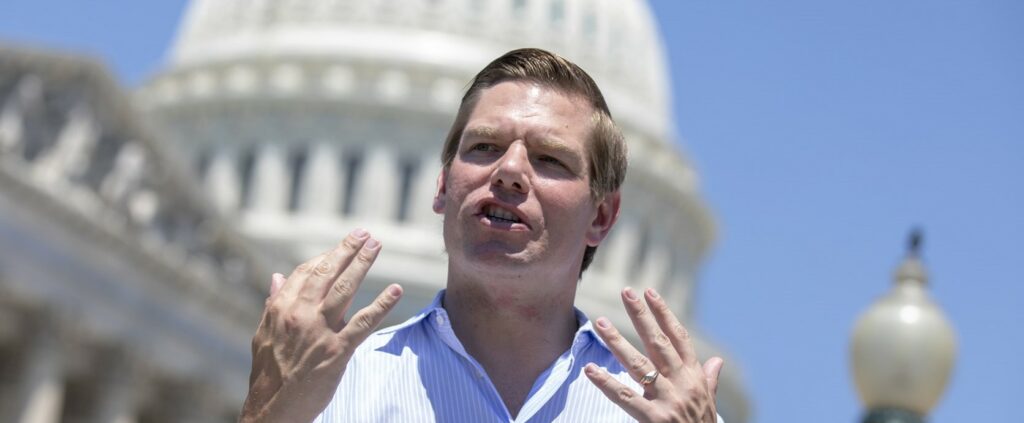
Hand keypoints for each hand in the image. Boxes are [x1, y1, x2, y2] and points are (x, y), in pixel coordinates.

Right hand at [239, 229, 402, 422]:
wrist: (274, 408)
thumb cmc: (269, 372)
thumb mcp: (264, 334)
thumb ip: (273, 304)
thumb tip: (277, 277)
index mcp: (281, 308)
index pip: (307, 272)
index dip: (327, 255)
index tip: (342, 245)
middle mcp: (300, 314)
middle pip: (328, 273)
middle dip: (348, 250)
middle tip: (365, 234)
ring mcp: (320, 331)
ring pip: (345, 289)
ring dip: (363, 264)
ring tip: (376, 246)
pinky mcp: (338, 350)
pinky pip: (364, 322)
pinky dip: (382, 304)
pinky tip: (395, 289)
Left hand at [584, 287, 722, 422]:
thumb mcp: (709, 402)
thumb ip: (710, 380)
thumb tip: (717, 361)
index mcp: (695, 377)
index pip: (678, 337)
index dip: (664, 313)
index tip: (650, 292)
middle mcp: (683, 384)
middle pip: (658, 342)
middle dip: (641, 315)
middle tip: (626, 291)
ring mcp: (668, 400)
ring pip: (638, 364)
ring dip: (617, 342)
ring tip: (600, 323)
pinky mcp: (654, 419)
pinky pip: (625, 396)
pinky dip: (606, 382)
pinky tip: (589, 368)